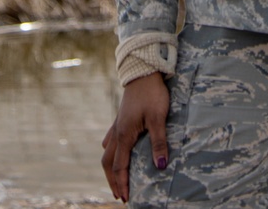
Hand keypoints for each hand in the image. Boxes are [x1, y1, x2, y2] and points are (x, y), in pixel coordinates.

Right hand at [101, 72, 169, 201]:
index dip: (122, 184)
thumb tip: (160, 167)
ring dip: (110, 168)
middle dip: (113, 181)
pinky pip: (110, 140)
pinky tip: (114, 152)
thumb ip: (159, 142)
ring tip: (116, 180)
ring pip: (107, 152)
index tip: (126, 199)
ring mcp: (117, 124)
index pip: (120, 166)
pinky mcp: (120, 117)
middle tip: (119, 196)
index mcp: (124, 134)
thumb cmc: (152, 93)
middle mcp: (117, 131)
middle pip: (108, 162)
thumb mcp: (158, 118)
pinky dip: (111, 152)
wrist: (143, 70)